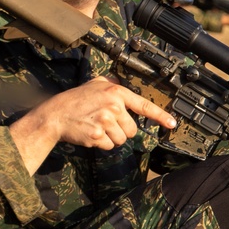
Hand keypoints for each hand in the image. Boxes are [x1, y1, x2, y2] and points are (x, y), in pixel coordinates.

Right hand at [11, 76, 176, 173]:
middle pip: (132, 130)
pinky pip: (110, 146)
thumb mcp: (95, 84)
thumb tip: (123, 83)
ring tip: (96, 127)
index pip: (143, 105)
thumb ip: (112, 83)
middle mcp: (113, 105)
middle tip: (104, 122)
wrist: (56, 115)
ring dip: (111, 138)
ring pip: (122, 140)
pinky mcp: (98, 135)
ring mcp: (106, 120)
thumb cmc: (75, 100)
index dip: (160, 116)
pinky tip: (91, 134)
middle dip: (120, 130)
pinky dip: (102, 144)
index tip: (172, 123)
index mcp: (115, 91)